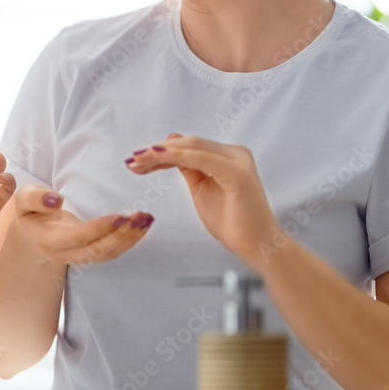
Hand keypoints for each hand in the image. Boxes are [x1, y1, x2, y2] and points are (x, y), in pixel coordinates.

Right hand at [12, 185, 153, 264]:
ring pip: (107, 255)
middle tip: (141, 217)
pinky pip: (111, 253)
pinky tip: (141, 227)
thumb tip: (55, 200)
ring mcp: (77, 258)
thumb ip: (35, 198)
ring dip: (129, 239)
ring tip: (146, 219)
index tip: (120, 216)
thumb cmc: (31, 210)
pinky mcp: (89, 256)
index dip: (100, 228)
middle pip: (96, 251)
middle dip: (121, 236)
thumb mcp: (23, 198)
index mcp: (47, 239)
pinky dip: (128, 241)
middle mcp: (63, 254)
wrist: (32, 232)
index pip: (78, 237)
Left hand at [125, 133, 277, 269]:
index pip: (189, 146)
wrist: (256, 246)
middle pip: (189, 143)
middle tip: (132, 160)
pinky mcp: (237, 173)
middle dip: (157, 151)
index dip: (162, 151)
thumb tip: (171, 144)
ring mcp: (238, 161)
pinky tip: (157, 159)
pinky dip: (177, 156)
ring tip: (138, 161)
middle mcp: (235, 153)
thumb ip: (188, 167)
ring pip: (192, 147)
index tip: (138, 159)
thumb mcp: (201, 189)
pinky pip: (201, 159)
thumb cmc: (232, 222)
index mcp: (228, 156)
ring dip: (161, 152)